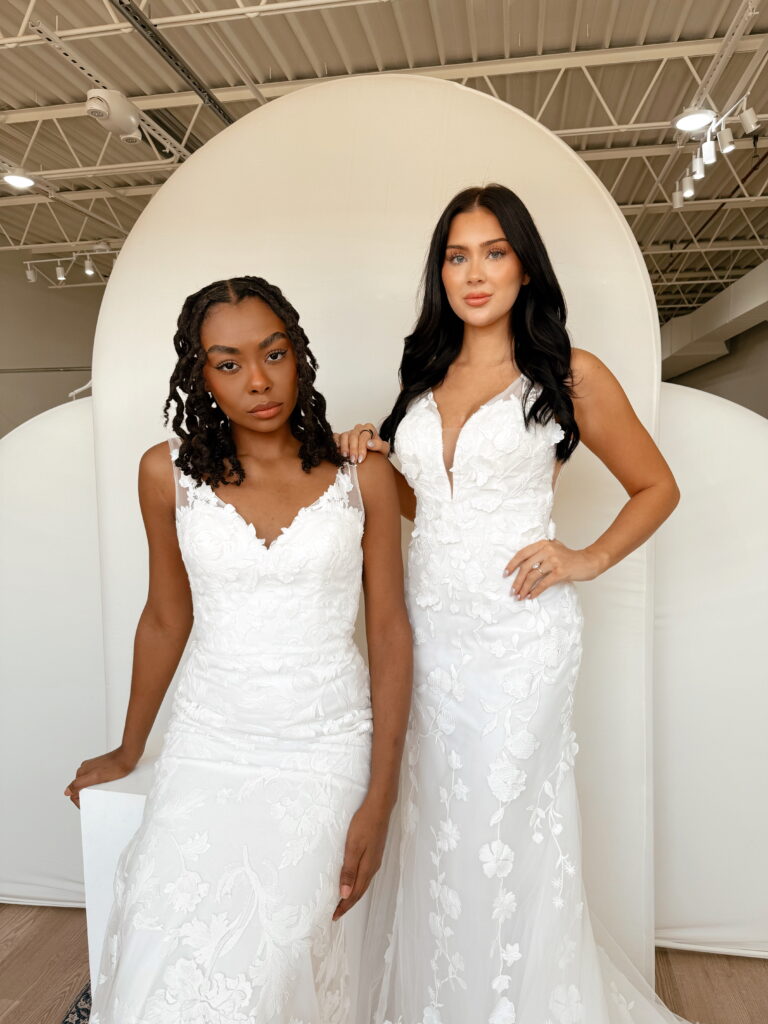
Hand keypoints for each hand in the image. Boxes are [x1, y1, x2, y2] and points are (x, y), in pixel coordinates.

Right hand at [63, 746, 139, 808]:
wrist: (129, 755)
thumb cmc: (116, 766)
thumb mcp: (96, 777)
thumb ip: (79, 784)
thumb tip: (67, 792)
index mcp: (81, 772)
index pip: (74, 790)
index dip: (79, 801)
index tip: (87, 805)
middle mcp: (85, 769)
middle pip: (81, 788)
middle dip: (86, 796)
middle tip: (97, 800)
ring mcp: (94, 768)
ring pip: (89, 784)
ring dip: (93, 791)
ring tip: (103, 793)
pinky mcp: (102, 767)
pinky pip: (97, 780)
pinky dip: (100, 785)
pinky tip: (107, 786)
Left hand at [332, 797, 390, 920]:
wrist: (379, 807)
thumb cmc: (364, 824)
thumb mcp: (353, 847)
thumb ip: (349, 870)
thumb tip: (344, 894)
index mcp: (367, 868)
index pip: (354, 894)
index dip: (344, 906)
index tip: (333, 917)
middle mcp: (373, 867)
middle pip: (360, 891)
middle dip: (348, 904)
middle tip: (336, 913)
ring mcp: (375, 860)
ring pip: (363, 884)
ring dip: (353, 895)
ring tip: (342, 902)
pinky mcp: (374, 853)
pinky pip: (365, 875)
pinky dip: (357, 884)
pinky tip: (352, 881)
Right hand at [334, 423, 389, 463]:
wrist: (372, 456)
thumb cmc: (378, 452)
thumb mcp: (384, 449)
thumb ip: (379, 445)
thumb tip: (369, 443)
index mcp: (369, 428)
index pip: (364, 436)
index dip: (362, 448)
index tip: (361, 458)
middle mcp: (359, 428)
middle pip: (354, 436)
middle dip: (353, 449)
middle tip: (353, 460)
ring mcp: (349, 432)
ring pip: (344, 436)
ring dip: (344, 447)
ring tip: (345, 456)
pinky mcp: (341, 436)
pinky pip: (336, 436)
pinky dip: (335, 442)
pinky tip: (337, 450)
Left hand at [504, 539, 606, 599]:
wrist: (588, 561)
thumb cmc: (570, 557)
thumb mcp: (554, 547)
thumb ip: (540, 552)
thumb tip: (522, 564)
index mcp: (543, 544)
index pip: (522, 553)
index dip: (512, 564)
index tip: (506, 574)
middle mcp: (547, 550)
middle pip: (525, 567)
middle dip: (517, 581)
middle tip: (512, 591)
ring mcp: (554, 561)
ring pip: (533, 577)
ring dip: (524, 588)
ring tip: (519, 596)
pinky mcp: (560, 572)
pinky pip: (543, 584)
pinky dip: (535, 591)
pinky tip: (531, 596)